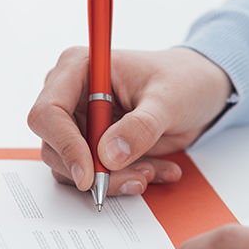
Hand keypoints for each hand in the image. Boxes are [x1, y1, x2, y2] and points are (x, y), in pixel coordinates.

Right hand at [27, 47, 232, 195]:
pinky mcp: (92, 145)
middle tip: (136, 178)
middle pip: (55, 145)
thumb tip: (108, 155)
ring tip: (153, 171)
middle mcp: (71, 95)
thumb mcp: (169, 100)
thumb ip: (140, 126)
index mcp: (79, 69)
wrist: (199, 90)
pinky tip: (155, 169)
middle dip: (95, 170)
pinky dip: (124, 179)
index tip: (90, 175)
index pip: (49, 112)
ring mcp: (79, 122)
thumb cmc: (183, 80)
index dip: (65, 146)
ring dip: (114, 178)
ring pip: (73, 166)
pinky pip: (94, 174)